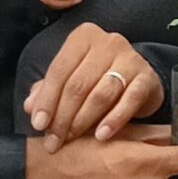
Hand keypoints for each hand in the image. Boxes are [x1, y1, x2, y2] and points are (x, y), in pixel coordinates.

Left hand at [23, 27, 162, 150]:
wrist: (139, 80)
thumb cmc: (97, 78)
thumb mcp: (69, 79)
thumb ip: (48, 91)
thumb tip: (30, 107)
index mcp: (83, 38)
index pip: (59, 70)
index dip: (47, 100)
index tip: (38, 125)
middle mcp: (108, 42)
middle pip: (78, 84)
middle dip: (62, 117)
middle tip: (54, 141)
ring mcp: (131, 58)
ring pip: (101, 94)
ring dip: (83, 121)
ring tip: (73, 140)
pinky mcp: (147, 77)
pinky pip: (129, 100)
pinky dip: (113, 120)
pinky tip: (101, 136)